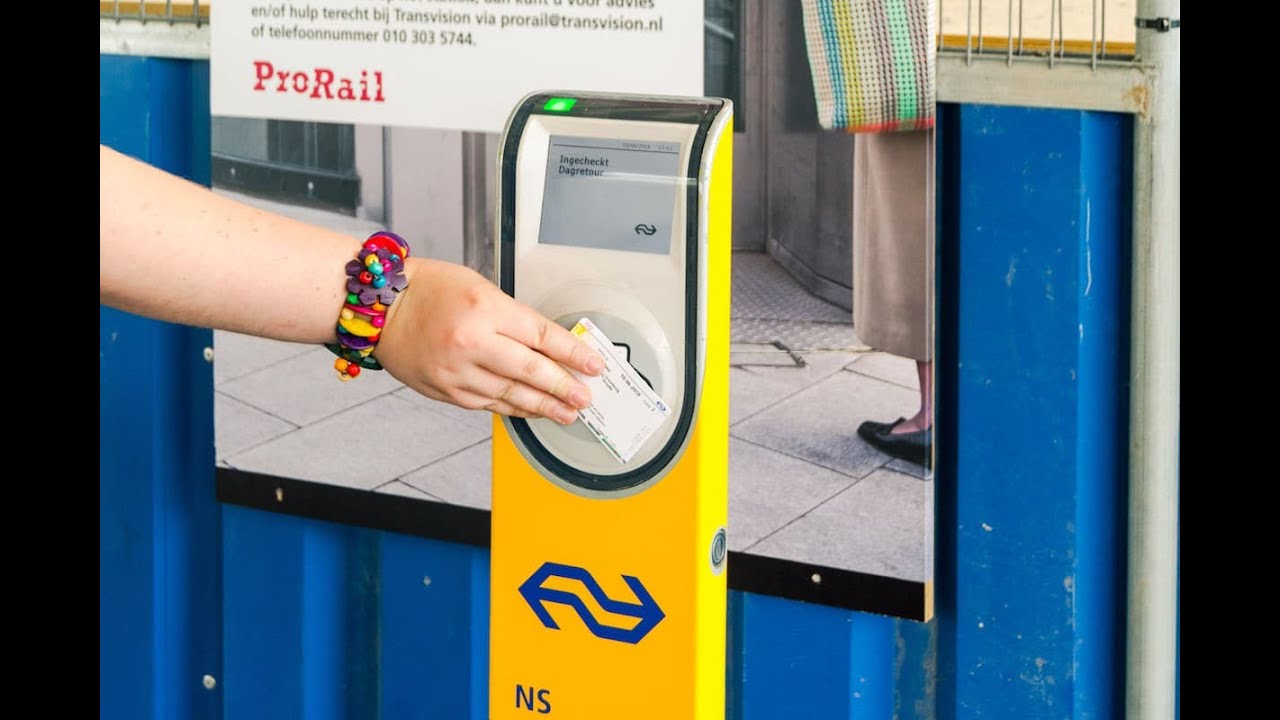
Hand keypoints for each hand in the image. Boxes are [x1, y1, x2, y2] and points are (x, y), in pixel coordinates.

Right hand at [374, 258, 604, 424]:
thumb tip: (548, 344)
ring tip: (567, 412)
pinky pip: (488, 404)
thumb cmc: (428, 289)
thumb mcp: (479, 287)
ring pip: (511, 394)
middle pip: (531, 371)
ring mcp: (457, 371)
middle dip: (564, 387)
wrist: (378, 310)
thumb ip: (513, 317)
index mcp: (485, 309)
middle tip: (585, 397)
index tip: (593, 365)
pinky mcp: (445, 391)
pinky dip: (513, 408)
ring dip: (543, 406)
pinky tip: (531, 411)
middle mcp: (471, 343)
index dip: (573, 354)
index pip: (541, 336)